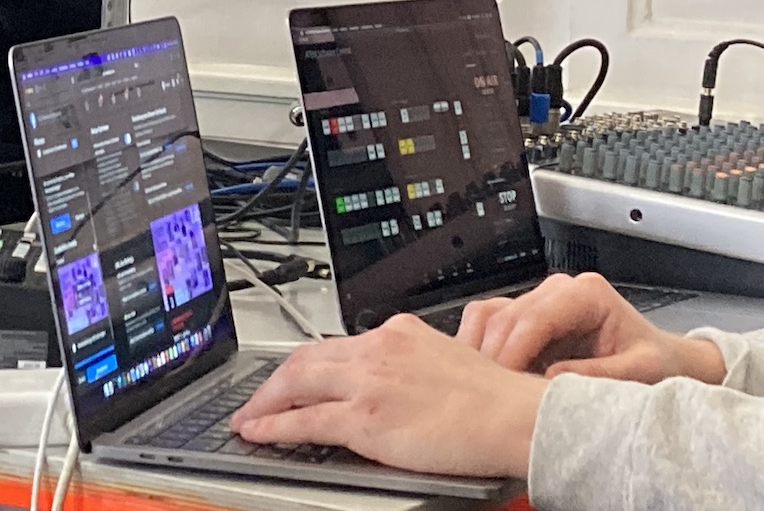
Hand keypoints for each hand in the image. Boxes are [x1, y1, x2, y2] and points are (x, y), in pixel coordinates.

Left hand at [229, 315, 545, 477]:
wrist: (514, 415)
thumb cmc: (493, 398)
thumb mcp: (444, 360)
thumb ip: (410, 364)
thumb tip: (390, 382)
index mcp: (397, 332)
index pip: (335, 345)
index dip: (304, 364)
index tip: (290, 377)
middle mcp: (376, 349)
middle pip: (306, 358)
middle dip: (274, 381)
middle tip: (256, 398)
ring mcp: (368, 382)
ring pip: (297, 382)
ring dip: (265, 401)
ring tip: (249, 416)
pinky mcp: (366, 417)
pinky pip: (305, 421)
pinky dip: (274, 426)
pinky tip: (259, 432)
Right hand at [457, 272, 725, 383]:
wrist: (664, 361)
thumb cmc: (657, 364)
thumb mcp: (641, 373)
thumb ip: (599, 375)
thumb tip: (549, 379)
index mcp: (587, 294)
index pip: (535, 317)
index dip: (513, 350)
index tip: (502, 384)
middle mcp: (558, 290)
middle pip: (506, 317)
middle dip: (493, 356)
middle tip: (489, 397)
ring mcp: (539, 301)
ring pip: (489, 316)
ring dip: (481, 350)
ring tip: (486, 389)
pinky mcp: (526, 317)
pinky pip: (488, 323)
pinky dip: (479, 347)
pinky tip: (487, 377)